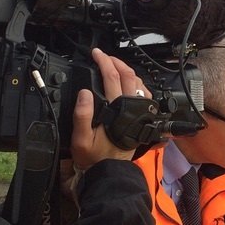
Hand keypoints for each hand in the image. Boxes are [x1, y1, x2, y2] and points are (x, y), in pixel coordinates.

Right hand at [70, 48, 150, 170]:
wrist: (110, 171)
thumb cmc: (95, 156)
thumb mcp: (80, 139)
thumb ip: (82, 115)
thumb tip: (84, 93)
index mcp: (116, 110)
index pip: (111, 76)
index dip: (103, 61)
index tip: (95, 53)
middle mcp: (131, 108)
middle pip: (127, 74)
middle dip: (115, 60)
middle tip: (103, 56)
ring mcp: (139, 111)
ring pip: (138, 81)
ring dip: (126, 69)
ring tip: (113, 65)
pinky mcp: (142, 116)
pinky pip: (144, 93)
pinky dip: (136, 82)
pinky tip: (128, 81)